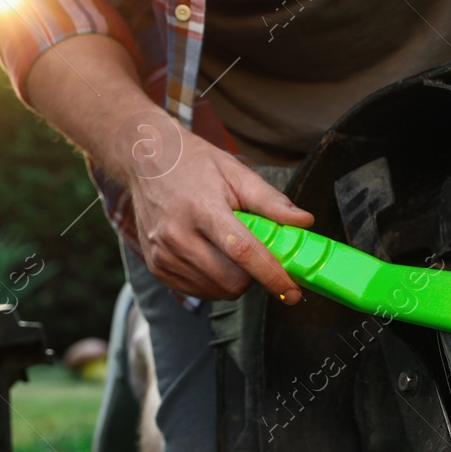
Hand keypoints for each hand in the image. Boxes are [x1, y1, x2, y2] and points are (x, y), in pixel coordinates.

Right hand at [116, 113, 313, 301]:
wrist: (145, 159)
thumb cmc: (194, 164)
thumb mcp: (236, 173)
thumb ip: (272, 201)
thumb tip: (305, 222)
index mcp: (202, 209)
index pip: (243, 252)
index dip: (272, 275)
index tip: (293, 292)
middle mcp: (177, 235)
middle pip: (231, 281)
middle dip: (253, 276)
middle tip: (254, 254)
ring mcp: (164, 254)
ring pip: (216, 291)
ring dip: (233, 280)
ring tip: (226, 249)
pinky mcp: (157, 267)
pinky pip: (197, 291)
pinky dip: (213, 281)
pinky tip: (209, 256)